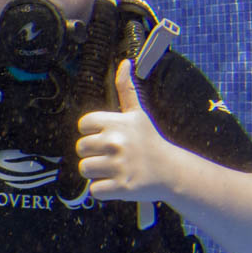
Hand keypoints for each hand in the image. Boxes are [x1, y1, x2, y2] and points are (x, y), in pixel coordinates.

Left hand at [76, 61, 179, 203]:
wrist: (171, 171)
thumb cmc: (149, 141)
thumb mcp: (138, 114)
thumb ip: (126, 89)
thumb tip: (125, 62)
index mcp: (118, 124)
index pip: (83, 125)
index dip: (91, 132)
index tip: (107, 137)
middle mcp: (117, 143)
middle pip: (80, 148)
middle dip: (93, 154)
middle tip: (113, 156)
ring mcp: (118, 166)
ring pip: (84, 169)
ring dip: (96, 172)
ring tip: (115, 169)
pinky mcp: (121, 187)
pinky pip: (94, 190)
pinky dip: (103, 190)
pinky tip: (118, 182)